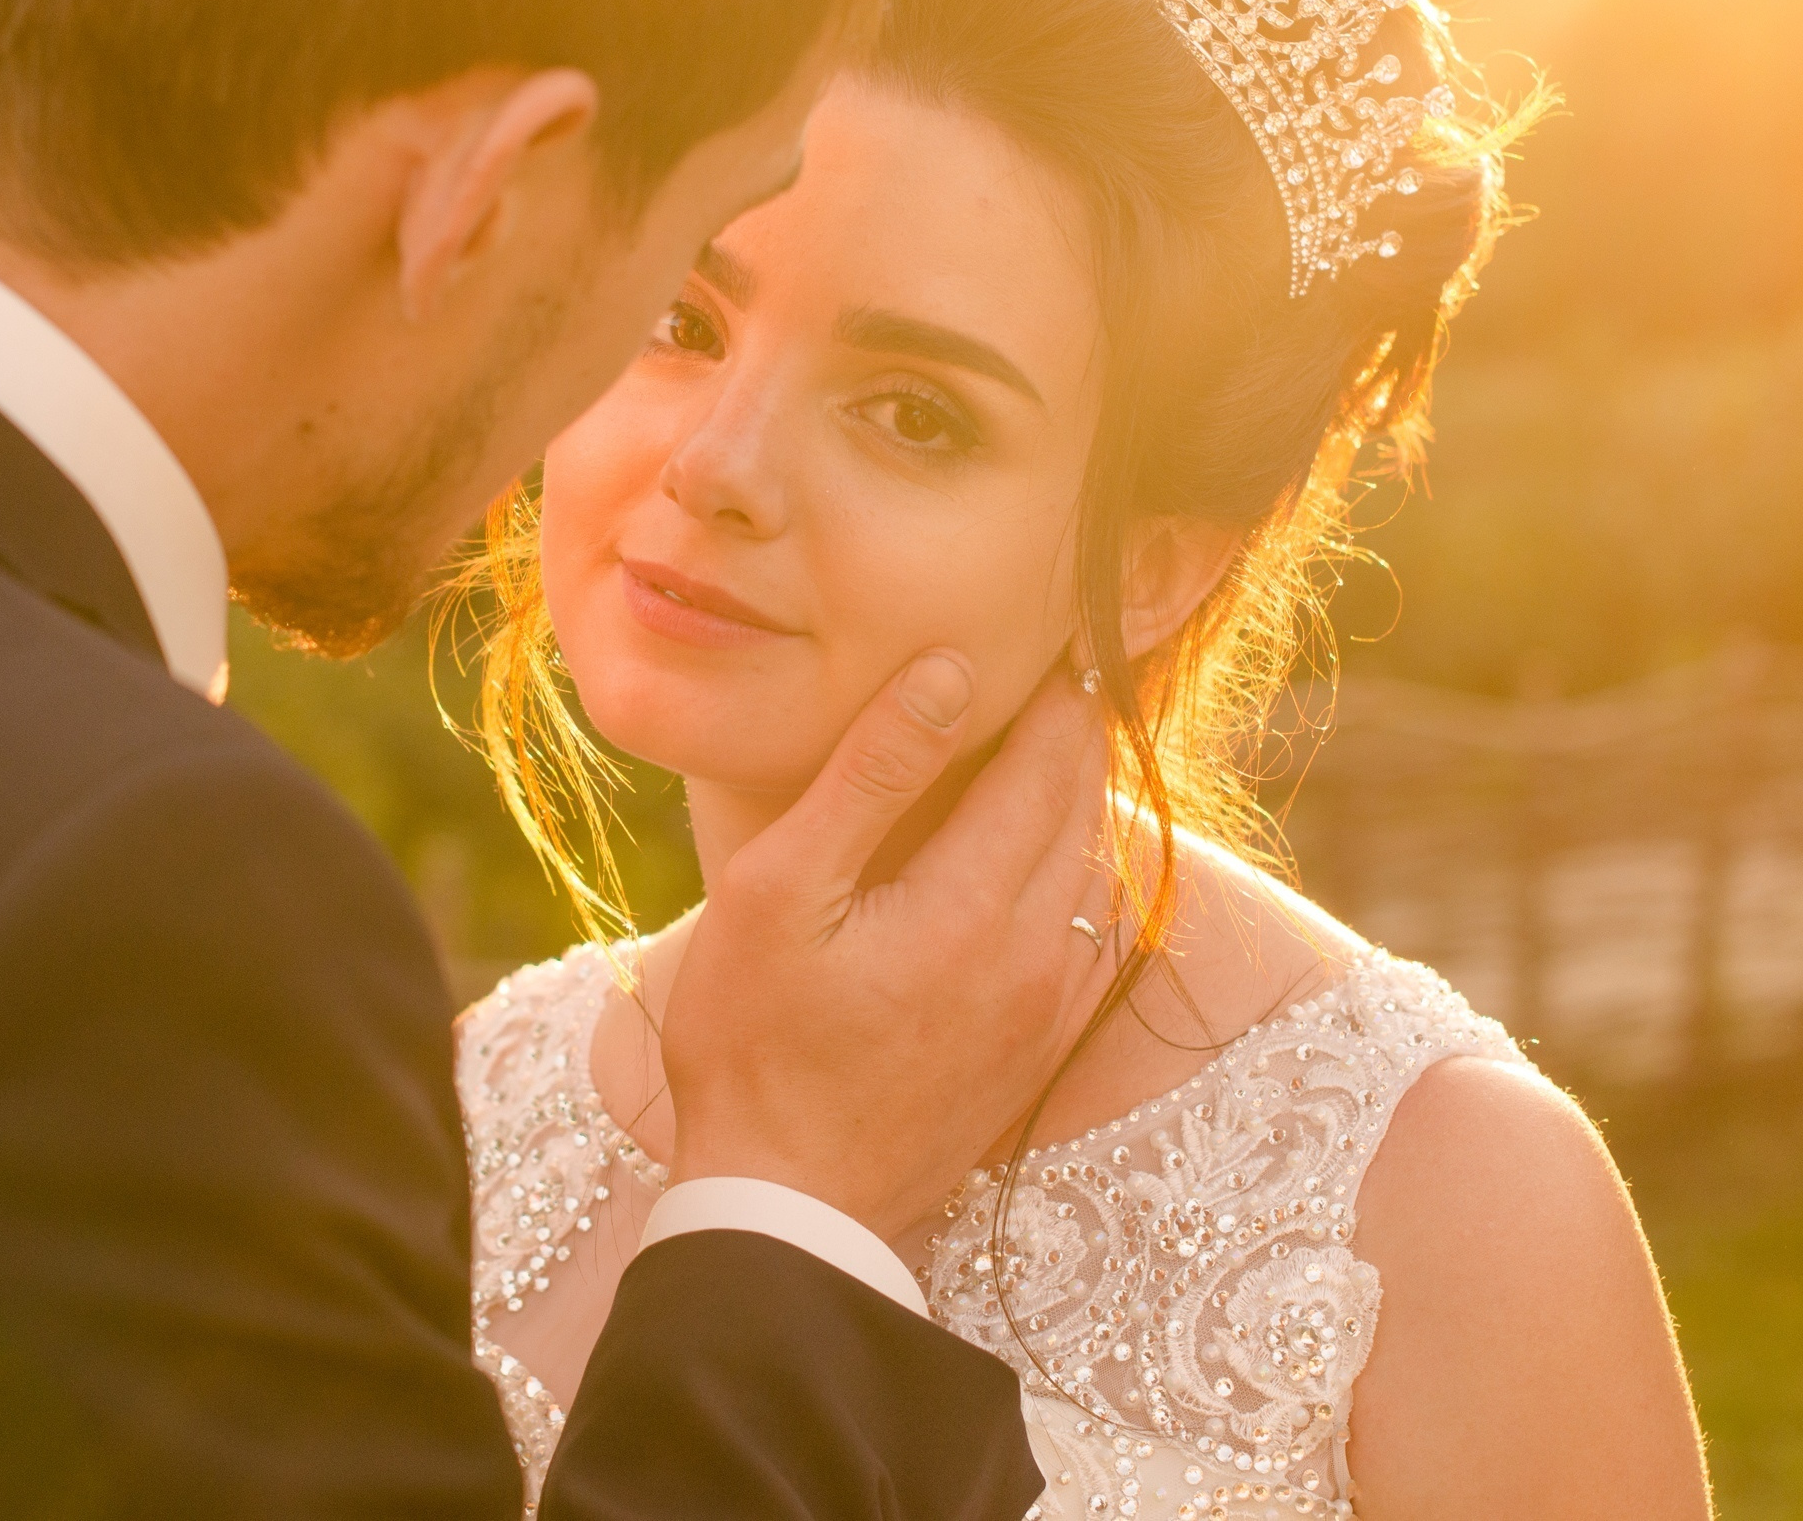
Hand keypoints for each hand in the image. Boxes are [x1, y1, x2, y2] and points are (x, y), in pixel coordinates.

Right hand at [661, 653, 1112, 1239]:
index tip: (1030, 635)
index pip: (1049, 758)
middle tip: (1039, 671)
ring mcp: (1048, 1008)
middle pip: (1084, 805)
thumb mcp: (778, 893)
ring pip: (1091, 866)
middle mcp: (1039, 952)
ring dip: (1070, 799)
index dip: (1049, 688)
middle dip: (1068, 730)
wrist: (788, 1209)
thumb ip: (869, 778)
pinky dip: (1066, 871)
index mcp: (975, 905)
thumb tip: (946, 674)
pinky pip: (1084, 930)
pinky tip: (1024, 858)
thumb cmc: (754, 1046)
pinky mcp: (1040, 1048)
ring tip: (1027, 749)